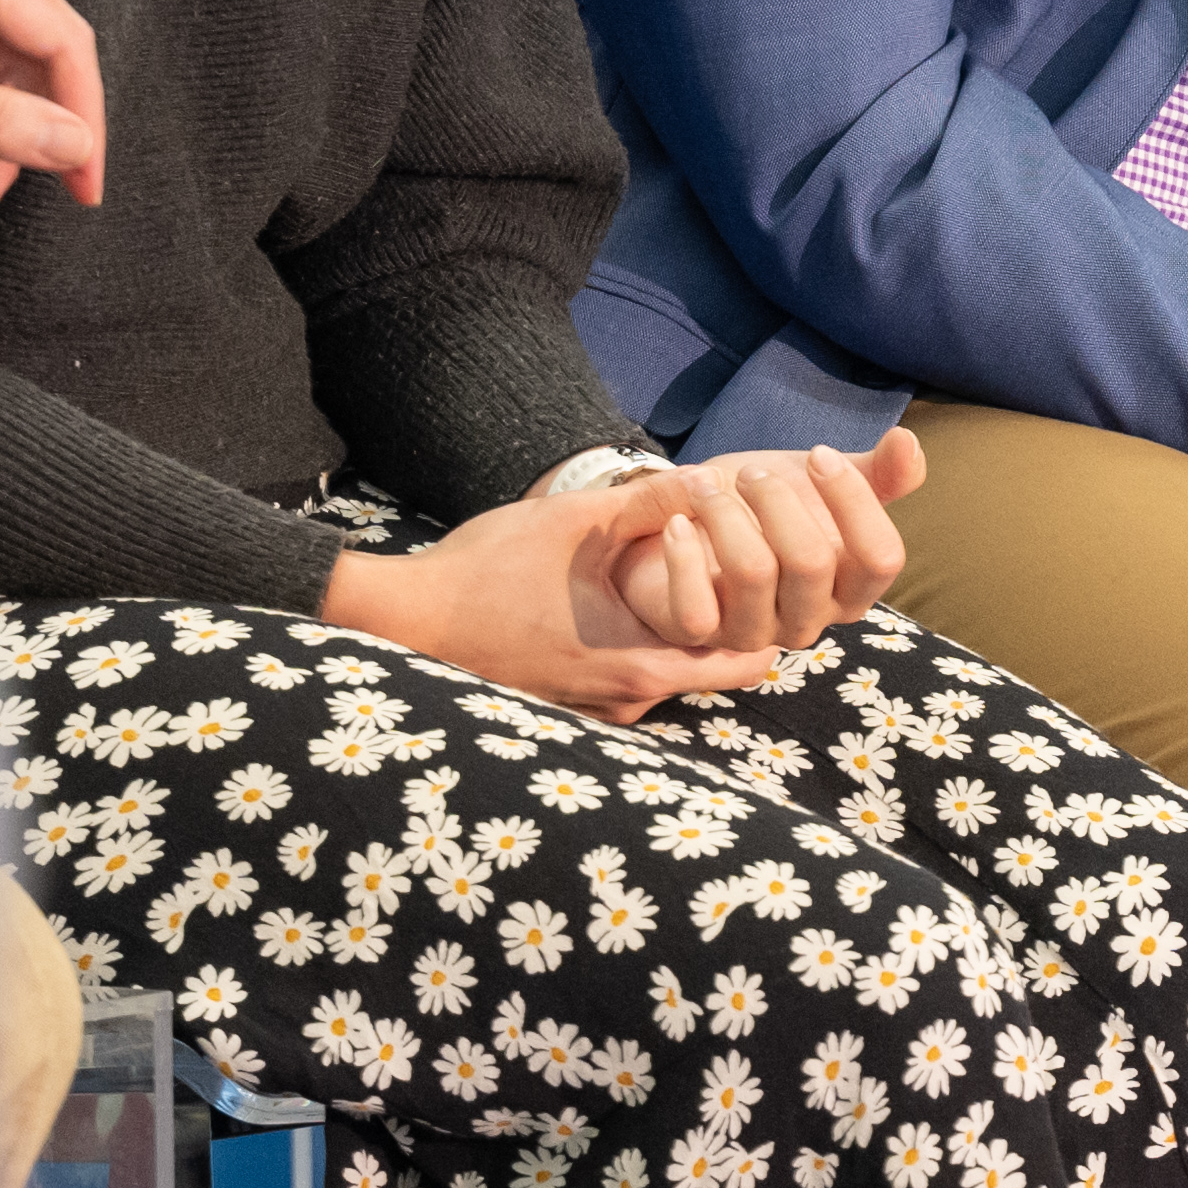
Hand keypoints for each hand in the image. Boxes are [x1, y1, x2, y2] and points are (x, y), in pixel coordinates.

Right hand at [329, 442, 908, 719]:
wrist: (408, 621)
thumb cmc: (486, 569)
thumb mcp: (574, 521)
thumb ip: (648, 501)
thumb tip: (709, 475)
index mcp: (639, 664)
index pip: (744, 659)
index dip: (771, 616)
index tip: (780, 575)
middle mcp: (627, 702)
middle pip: (715, 670)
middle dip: (739, 624)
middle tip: (751, 573)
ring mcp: (598, 711)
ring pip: (674, 678)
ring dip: (692, 636)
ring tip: (702, 584)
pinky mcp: (573, 708)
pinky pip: (634, 684)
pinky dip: (650, 650)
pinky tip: (641, 608)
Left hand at [577, 429, 923, 658]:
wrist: (694, 530)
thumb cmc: (767, 512)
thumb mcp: (822, 485)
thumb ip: (876, 471)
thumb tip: (909, 440)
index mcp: (851, 588)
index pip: (881, 558)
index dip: (854, 501)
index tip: (818, 454)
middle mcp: (810, 619)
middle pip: (811, 562)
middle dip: (777, 501)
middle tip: (750, 473)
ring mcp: (754, 633)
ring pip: (752, 573)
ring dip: (724, 513)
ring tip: (704, 483)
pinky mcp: (702, 636)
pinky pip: (696, 610)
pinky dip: (683, 555)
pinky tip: (676, 523)